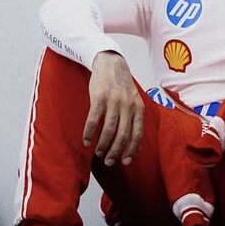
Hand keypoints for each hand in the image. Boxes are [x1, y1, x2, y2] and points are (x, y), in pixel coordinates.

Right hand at [83, 51, 143, 165]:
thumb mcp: (134, 102)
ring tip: (98, 153)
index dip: (131, 150)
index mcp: (138, 108)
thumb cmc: (122, 87)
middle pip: (123, 135)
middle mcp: (128, 106)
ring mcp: (114, 102)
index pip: (137, 134)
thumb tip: (137, 146)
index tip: (124, 162)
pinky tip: (86, 141)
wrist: (110, 63)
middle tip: (109, 161)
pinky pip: (94, 119)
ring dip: (103, 144)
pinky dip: (89, 132)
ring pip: (109, 130)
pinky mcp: (99, 97)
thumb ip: (135, 121)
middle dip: (116, 151)